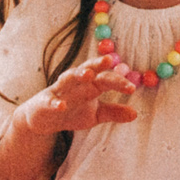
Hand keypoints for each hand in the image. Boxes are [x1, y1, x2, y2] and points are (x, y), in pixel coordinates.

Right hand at [17, 54, 139, 137]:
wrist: (43, 119)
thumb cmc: (72, 111)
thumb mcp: (95, 114)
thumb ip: (114, 112)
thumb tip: (136, 114)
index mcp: (90, 85)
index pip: (106, 79)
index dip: (119, 82)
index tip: (131, 88)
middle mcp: (76, 83)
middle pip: (87, 69)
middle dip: (97, 64)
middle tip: (109, 60)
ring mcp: (59, 90)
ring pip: (68, 78)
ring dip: (78, 75)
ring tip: (88, 75)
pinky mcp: (45, 102)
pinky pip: (51, 100)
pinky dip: (56, 102)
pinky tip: (62, 106)